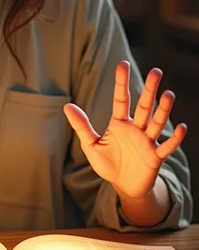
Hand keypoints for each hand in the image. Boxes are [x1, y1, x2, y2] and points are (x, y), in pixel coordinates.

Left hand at [63, 60, 186, 198]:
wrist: (123, 185)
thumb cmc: (108, 163)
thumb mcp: (91, 145)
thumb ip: (82, 126)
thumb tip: (67, 106)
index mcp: (119, 123)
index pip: (121, 99)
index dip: (121, 82)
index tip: (123, 63)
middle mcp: (136, 128)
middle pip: (143, 106)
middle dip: (149, 90)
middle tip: (156, 71)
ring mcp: (147, 142)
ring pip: (157, 122)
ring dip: (163, 110)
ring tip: (169, 95)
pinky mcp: (155, 157)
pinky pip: (167, 147)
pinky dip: (175, 139)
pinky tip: (182, 128)